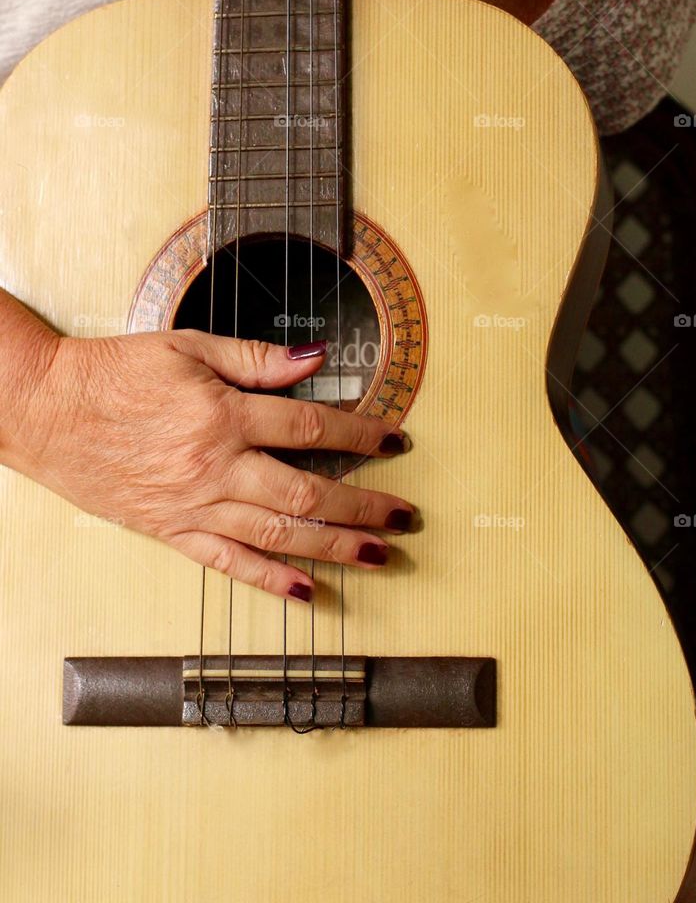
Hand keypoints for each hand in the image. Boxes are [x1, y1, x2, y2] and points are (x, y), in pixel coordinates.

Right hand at [8, 329, 415, 599]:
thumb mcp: (189, 346)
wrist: (47, 409)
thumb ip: (256, 359)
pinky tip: (306, 592)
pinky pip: (228, 563)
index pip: (312, 426)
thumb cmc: (116, 372)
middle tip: (405, 516)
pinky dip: (269, 580)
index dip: (361, 434)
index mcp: (223, 414)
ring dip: (334, 547)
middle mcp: (215, 466)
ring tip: (378, 555)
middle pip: (307, 491)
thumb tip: (315, 358)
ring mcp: (193, 505)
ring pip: (277, 534)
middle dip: (364, 506)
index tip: (395, 441)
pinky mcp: (171, 531)